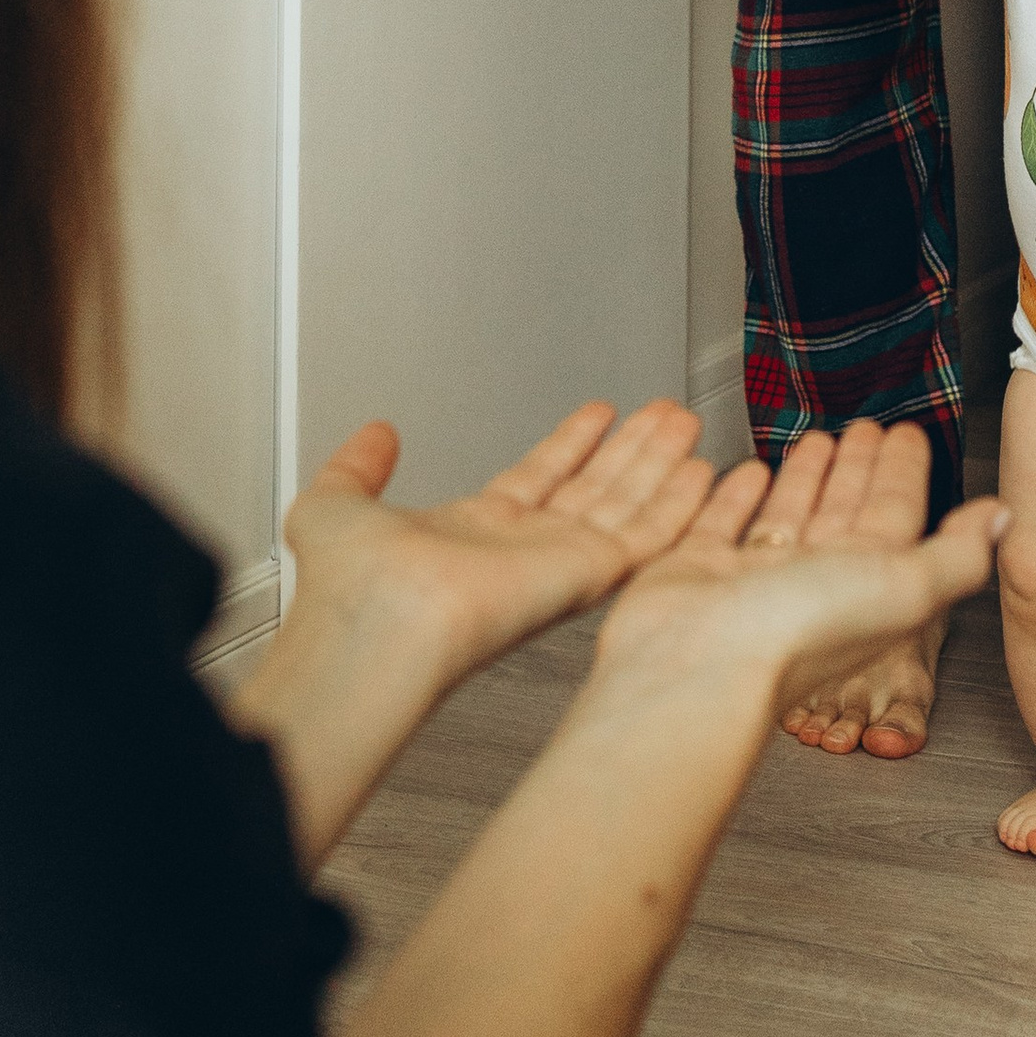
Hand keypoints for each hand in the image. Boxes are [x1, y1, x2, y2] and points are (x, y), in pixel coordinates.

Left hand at [284, 397, 716, 689]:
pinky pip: (646, 534)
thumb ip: (358, 467)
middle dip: (630, 449)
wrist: (374, 623)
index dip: (570, 444)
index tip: (598, 414)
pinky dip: (677, 503)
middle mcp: (521, 550)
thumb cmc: (348, 589)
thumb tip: (374, 435)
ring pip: (625, 503)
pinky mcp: (585, 575)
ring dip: (659, 462)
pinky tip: (700, 472)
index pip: (537, 479)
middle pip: (593, 488)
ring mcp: (557, 563)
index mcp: (472, 533)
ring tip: (686, 422)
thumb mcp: (335, 504)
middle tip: (664, 413)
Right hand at [592, 421, 1004, 723]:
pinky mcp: (700, 570)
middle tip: (864, 427)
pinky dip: (739, 497)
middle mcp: (814, 582)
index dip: (903, 472)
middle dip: (858, 469)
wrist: (698, 667)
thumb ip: (957, 554)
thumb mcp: (903, 586)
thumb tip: (1004, 522)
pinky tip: (747, 474)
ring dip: (806, 477)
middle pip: (845, 512)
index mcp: (867, 581)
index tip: (908, 434)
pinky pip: (726, 523)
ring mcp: (757, 578)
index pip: (894, 513)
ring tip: (815, 439)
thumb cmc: (797, 636)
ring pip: (790, 515)